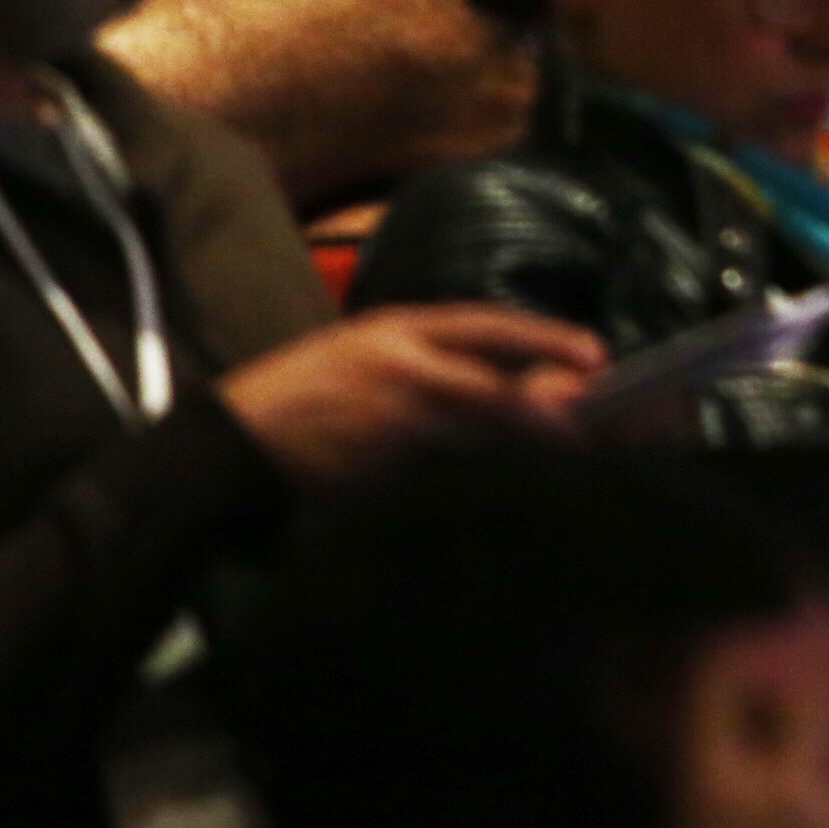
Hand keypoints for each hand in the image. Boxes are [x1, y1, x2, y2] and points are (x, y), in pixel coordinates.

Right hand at [219, 305, 605, 485]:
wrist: (231, 449)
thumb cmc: (305, 388)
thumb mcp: (368, 343)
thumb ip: (440, 351)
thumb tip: (523, 372)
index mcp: (398, 334)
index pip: (489, 327)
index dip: (548, 339)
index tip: (598, 356)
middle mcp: (406, 378)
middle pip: (503, 394)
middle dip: (554, 414)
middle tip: (596, 426)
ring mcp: (399, 434)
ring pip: (488, 444)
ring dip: (530, 456)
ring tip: (572, 468)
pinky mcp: (389, 482)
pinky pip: (456, 485)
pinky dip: (488, 490)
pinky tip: (514, 500)